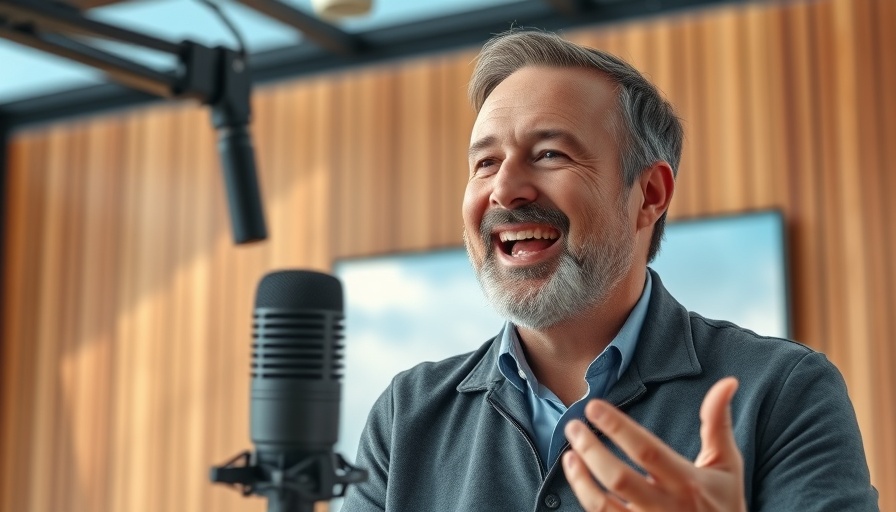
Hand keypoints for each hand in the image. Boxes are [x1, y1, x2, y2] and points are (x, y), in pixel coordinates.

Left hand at [562, 377, 745, 511]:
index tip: (593, 406)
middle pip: (619, 479)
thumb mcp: (727, 465)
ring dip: (581, 479)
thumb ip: (718, 424)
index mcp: (688, 482)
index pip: (647, 451)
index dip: (617, 427)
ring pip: (603, 505)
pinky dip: (585, 498)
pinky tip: (577, 478)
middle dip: (591, 450)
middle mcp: (667, 507)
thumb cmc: (724, 504)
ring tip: (569, 454)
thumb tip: (727, 382)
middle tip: (572, 426)